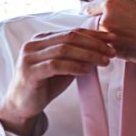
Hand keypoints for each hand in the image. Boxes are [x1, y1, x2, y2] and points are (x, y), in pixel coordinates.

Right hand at [0, 28, 115, 135]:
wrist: (23, 103)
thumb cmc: (45, 83)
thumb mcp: (64, 66)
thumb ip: (77, 56)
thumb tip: (103, 49)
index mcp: (42, 39)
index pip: (72, 32)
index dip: (94, 35)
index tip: (113, 39)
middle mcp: (34, 45)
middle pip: (69, 38)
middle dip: (94, 44)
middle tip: (112, 52)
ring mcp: (30, 58)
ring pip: (63, 50)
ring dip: (88, 55)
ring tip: (104, 62)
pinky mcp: (30, 72)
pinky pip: (55, 65)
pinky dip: (74, 66)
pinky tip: (87, 70)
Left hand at [82, 0, 135, 65]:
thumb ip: (118, 8)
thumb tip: (108, 12)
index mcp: (111, 4)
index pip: (90, 8)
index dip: (92, 12)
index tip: (90, 14)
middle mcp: (106, 20)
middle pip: (97, 24)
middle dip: (106, 26)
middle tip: (125, 28)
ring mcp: (109, 37)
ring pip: (103, 38)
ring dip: (112, 38)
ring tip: (132, 37)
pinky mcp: (115, 52)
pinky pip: (112, 49)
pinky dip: (119, 48)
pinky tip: (134, 44)